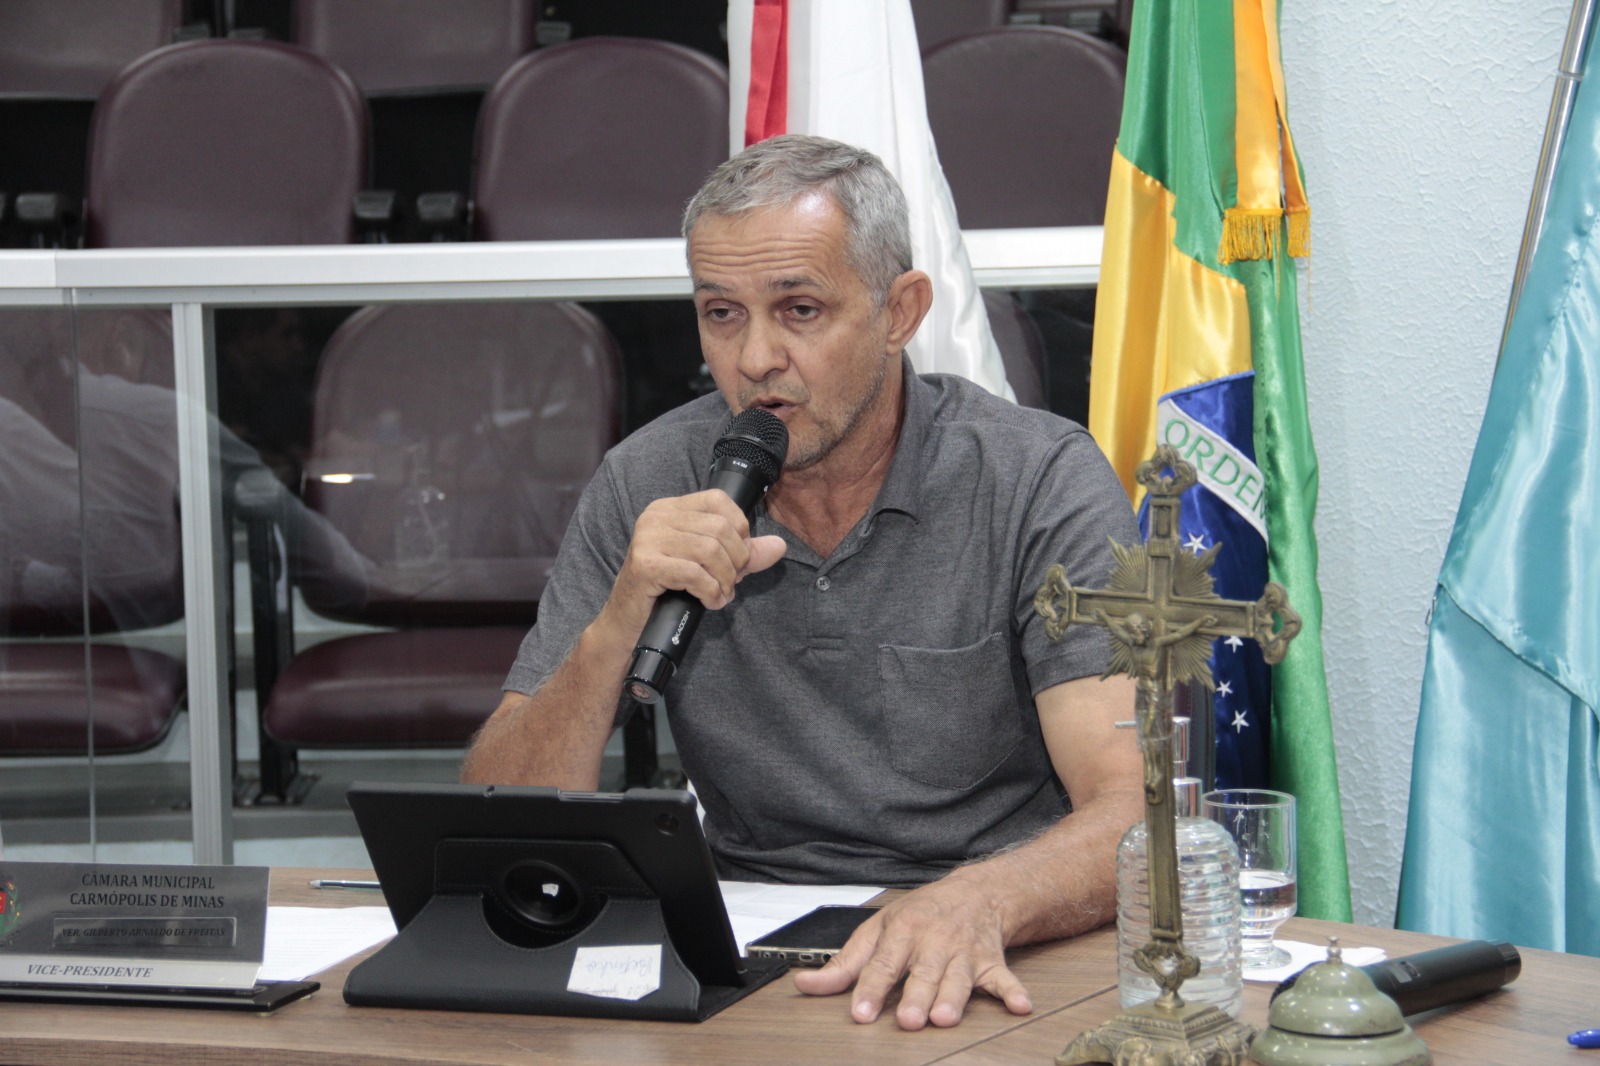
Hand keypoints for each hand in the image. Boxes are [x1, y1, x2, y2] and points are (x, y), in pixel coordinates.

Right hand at [603, 489, 786, 634]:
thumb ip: (743, 554)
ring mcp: (647, 539)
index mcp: (669, 509)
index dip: (739, 529)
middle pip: (719, 528)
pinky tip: (708, 601)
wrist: (628, 624)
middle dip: (736, 561)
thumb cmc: (667, 592)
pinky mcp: (645, 565)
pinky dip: (710, 591)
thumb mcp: (709, 566)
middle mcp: (656, 517)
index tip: (737, 557)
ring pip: (710, 550)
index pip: (718, 500)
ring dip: (725, 580)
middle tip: (730, 583)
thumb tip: (779, 545)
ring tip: (720, 595)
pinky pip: (694, 573)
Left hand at [791, 873, 1032, 1029]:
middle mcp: (934, 942)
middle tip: (907, 1019)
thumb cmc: (922, 914)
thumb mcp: (878, 928)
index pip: (882, 964)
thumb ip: (844, 962)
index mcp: (903, 932)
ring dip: (954, 998)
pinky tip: (1020, 1005)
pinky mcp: (991, 962)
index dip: (870, 989)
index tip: (860, 1013)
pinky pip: (1004, 978)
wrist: (977, 892)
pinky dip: (1013, 992)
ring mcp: (964, 952)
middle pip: (923, 974)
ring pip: (958, 978)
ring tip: (945, 1018)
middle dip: (915, 997)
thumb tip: (806, 985)